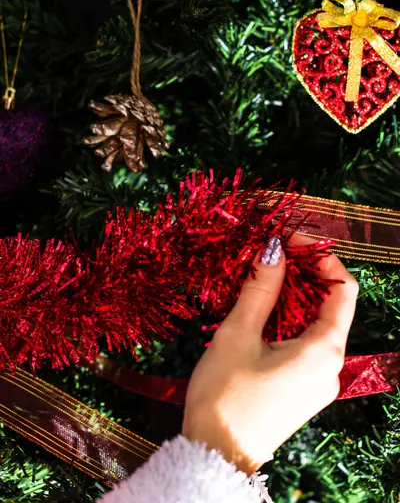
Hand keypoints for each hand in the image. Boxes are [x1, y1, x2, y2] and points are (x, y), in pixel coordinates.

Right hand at [181, 234, 357, 475]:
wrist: (215, 456)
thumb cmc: (225, 396)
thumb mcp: (239, 335)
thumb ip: (261, 289)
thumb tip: (274, 249)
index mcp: (324, 350)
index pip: (343, 289)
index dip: (321, 257)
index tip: (291, 239)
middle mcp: (330, 366)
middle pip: (330, 305)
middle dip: (304, 274)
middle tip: (273, 253)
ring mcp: (318, 381)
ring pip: (316, 324)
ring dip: (294, 296)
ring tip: (264, 276)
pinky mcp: (303, 389)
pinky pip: (305, 344)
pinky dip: (289, 320)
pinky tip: (263, 310)